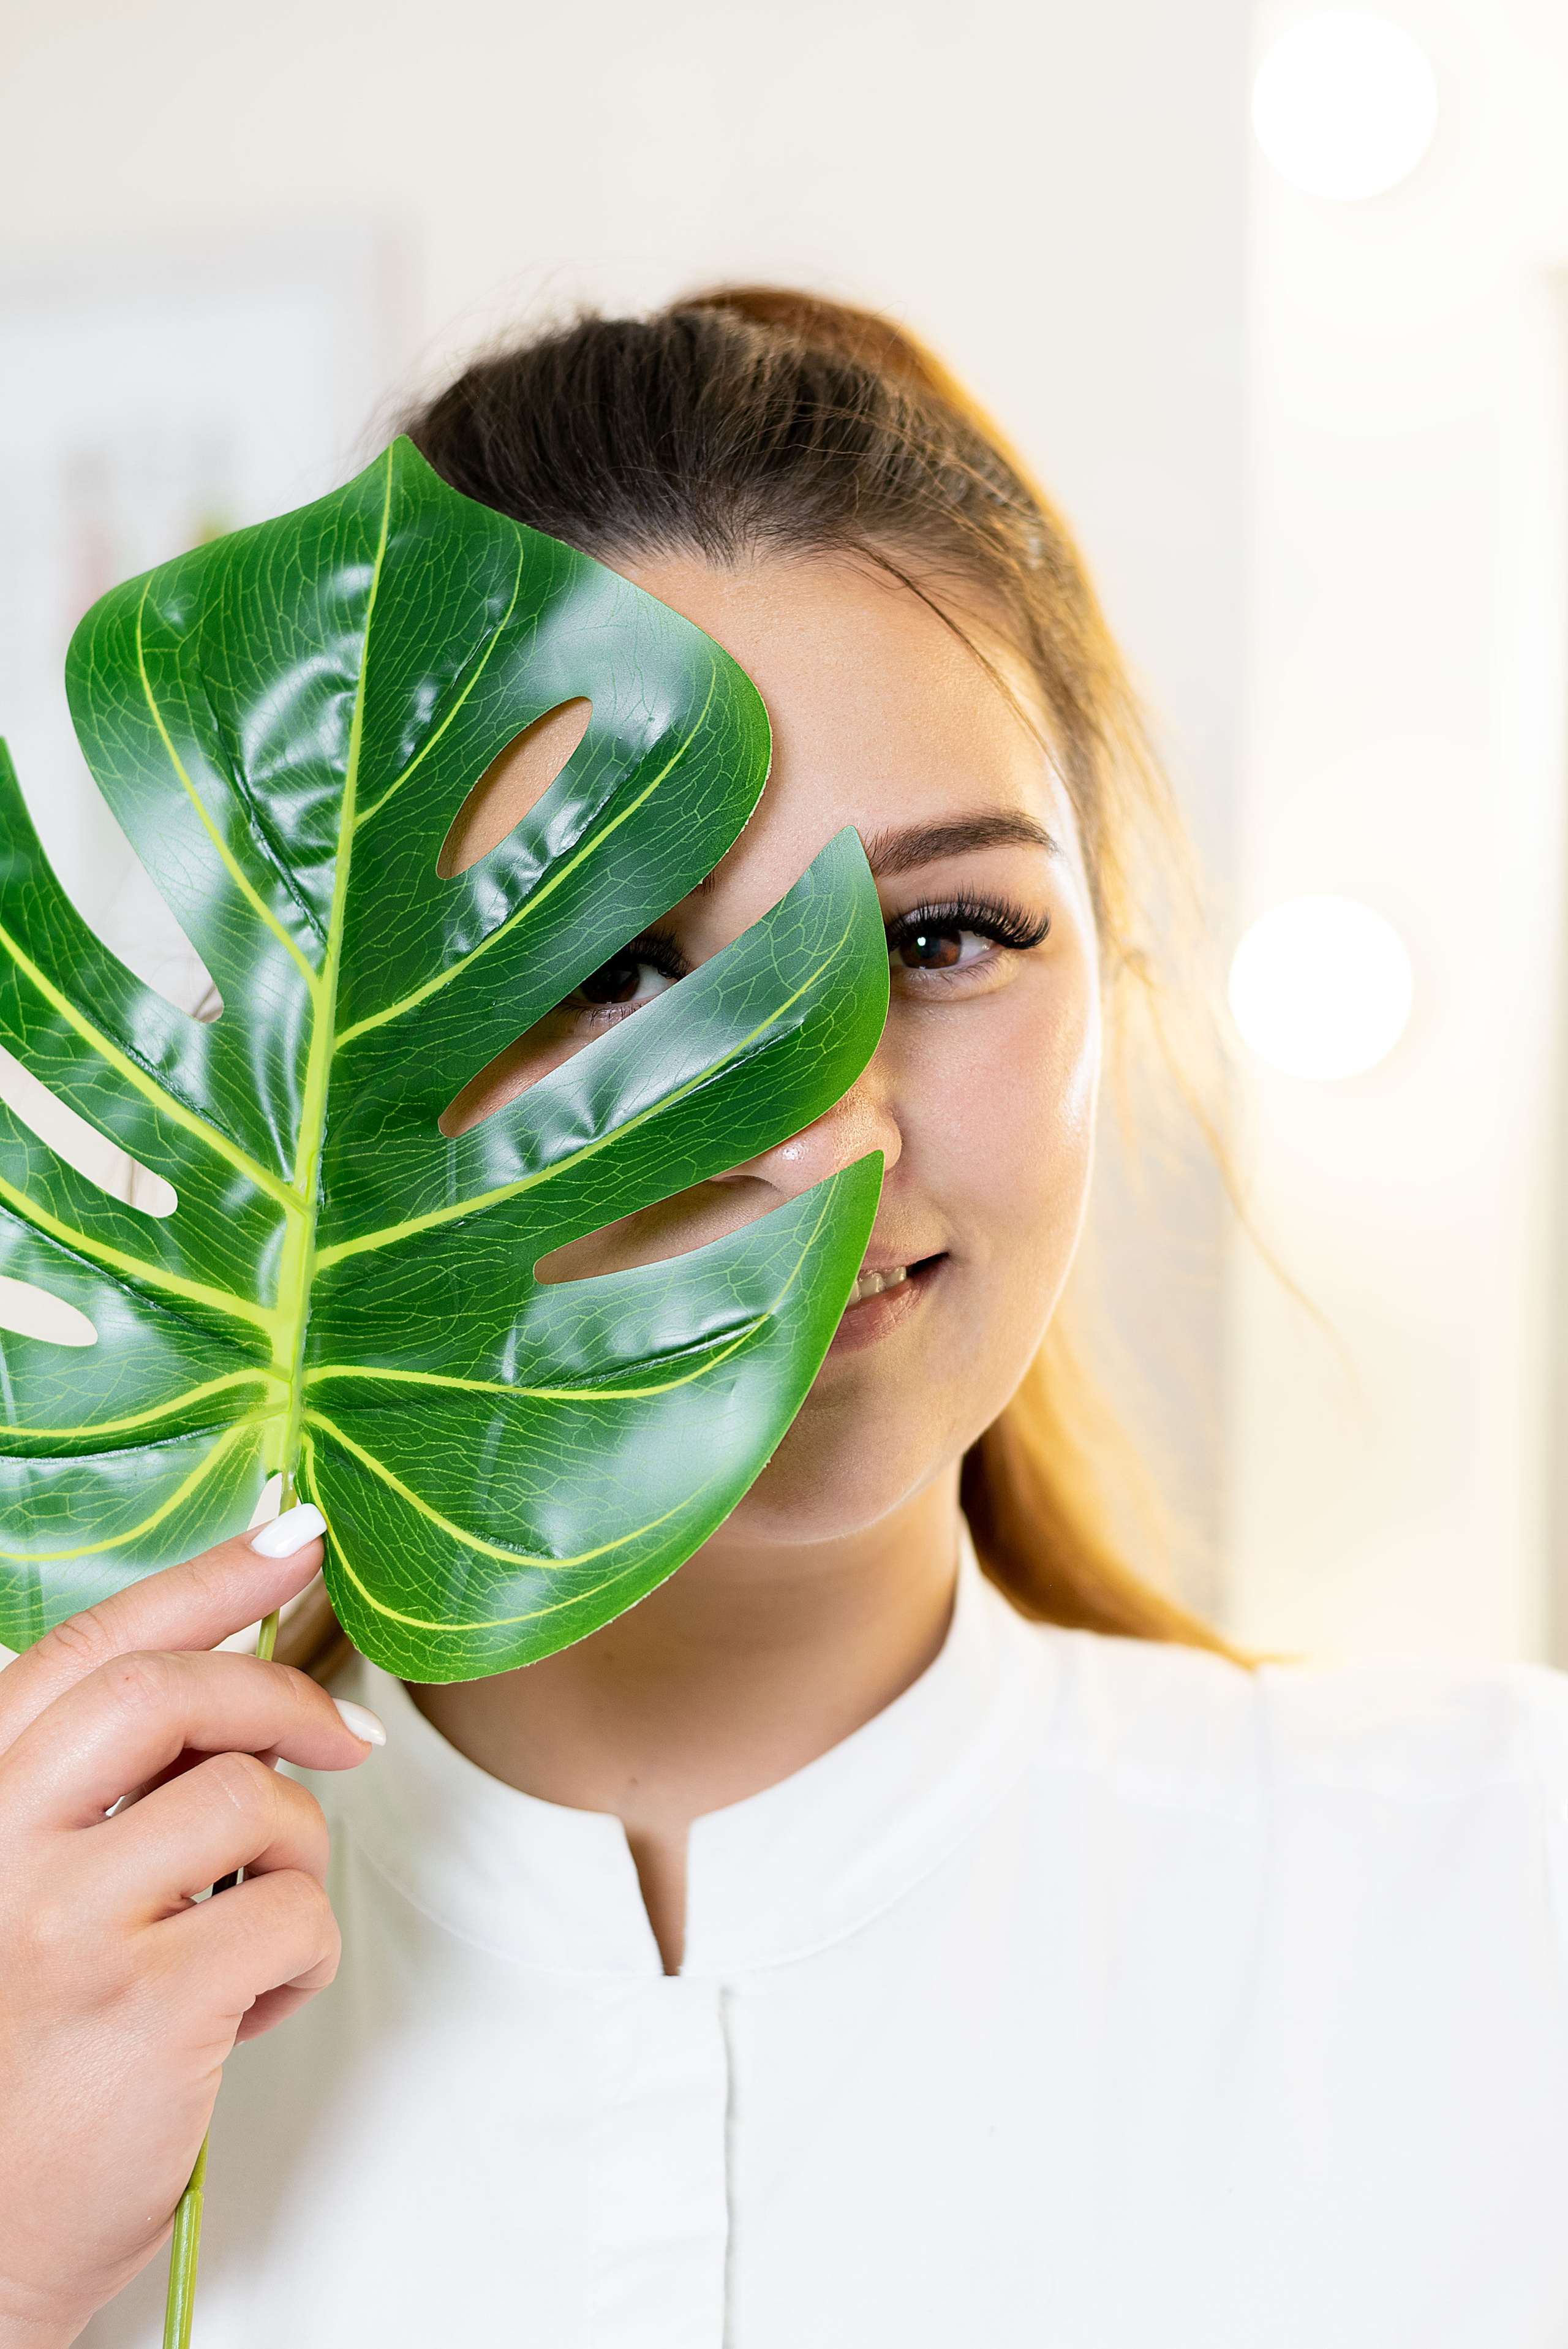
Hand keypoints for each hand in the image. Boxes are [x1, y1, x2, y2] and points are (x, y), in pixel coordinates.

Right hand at [0, 1510, 380, 2344]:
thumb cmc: (17, 2067)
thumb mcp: (21, 1899)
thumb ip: (93, 1795)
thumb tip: (235, 1691)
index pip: (85, 1651)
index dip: (201, 1577)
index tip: (290, 1532)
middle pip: (170, 1694)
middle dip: (280, 1692)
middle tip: (345, 1737)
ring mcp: (67, 1923)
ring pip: (252, 1803)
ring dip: (292, 1858)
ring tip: (249, 1934)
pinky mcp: (144, 2004)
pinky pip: (291, 1914)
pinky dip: (300, 1956)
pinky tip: (246, 2007)